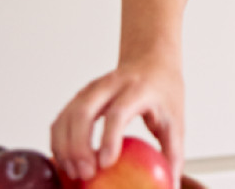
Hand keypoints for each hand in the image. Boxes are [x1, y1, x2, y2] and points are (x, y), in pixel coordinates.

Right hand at [51, 55, 184, 185]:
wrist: (151, 59)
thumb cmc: (163, 90)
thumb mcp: (176, 118)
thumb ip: (173, 154)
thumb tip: (171, 188)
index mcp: (138, 88)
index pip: (119, 110)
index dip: (110, 137)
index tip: (105, 163)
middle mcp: (112, 84)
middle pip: (84, 110)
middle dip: (78, 145)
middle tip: (85, 174)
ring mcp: (93, 88)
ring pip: (68, 114)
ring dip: (65, 146)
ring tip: (75, 172)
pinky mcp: (80, 96)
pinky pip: (62, 118)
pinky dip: (58, 141)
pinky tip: (66, 161)